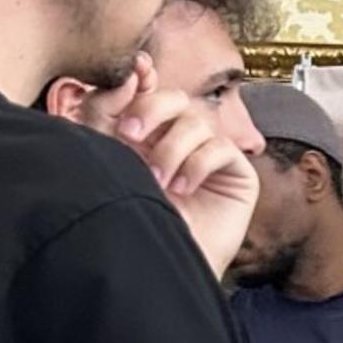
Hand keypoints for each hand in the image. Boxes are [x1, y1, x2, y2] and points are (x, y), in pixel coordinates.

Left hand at [109, 53, 259, 274]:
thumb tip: (130, 74)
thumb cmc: (127, 223)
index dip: (142, 78)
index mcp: (144, 137)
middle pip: (174, 98)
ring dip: (171, 149)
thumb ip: (105, 115)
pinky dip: (197, 164)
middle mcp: (177, 143)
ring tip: (156, 181)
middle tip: (130, 135)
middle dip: (151, 109)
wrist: (154, 270)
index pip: (147, 93)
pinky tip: (183, 189)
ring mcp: (209, 157)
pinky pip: (220, 148)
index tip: (134, 72)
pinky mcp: (237, 174)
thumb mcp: (105, 160)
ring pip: (197, 121)